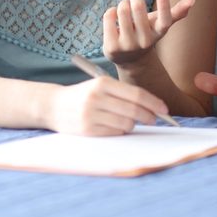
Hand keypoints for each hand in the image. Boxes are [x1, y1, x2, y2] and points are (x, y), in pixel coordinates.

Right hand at [48, 76, 168, 135]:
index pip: (136, 94)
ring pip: (126, 124)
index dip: (153, 102)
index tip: (164, 109)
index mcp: (102, 83)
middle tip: (154, 119)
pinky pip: (115, 134)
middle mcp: (97, 97)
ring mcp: (91, 115)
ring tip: (128, 122)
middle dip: (149, 116)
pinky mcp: (88, 130)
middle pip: (134, 110)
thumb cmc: (83, 96)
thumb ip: (122, 94)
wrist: (53, 106)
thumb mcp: (100, 86)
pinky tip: (115, 127)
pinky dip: (120, 132)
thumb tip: (152, 106)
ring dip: (133, 125)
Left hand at [103, 0, 193, 65]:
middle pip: (138, 8)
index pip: (164, 20)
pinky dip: (111, 11)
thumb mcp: (160, 24)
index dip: (164, 5)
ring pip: (122, 10)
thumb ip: (176, 12)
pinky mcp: (112, 47)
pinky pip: (109, 17)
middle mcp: (145, 41)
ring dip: (123, 3)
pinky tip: (114, 16)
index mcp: (158, 33)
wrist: (129, 59)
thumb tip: (193, 0)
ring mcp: (128, 45)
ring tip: (125, 6)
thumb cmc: (146, 33)